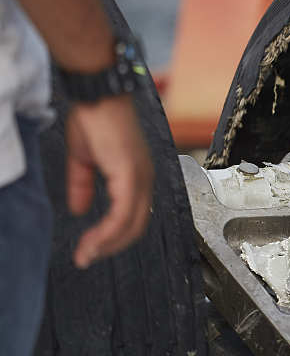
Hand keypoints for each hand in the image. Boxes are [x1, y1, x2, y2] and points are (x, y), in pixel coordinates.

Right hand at [65, 94, 152, 267]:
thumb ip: (83, 186)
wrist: (96, 97)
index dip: (112, 236)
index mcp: (137, 176)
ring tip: (86, 255)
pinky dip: (107, 231)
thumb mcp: (84, 159)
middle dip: (110, 246)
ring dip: (107, 244)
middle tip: (86, 258)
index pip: (132, 216)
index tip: (90, 249)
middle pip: (135, 226)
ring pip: (130, 224)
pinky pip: (122, 213)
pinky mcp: (130, 175)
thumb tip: (78, 210)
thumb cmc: (93, 120)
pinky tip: (92, 241)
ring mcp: (140, 178)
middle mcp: (145, 180)